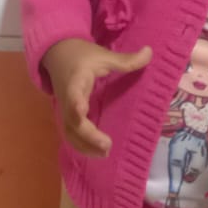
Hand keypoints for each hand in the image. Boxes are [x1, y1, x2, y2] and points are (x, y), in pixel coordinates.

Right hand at [41, 40, 152, 157]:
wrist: (56, 53)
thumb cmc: (81, 54)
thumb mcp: (103, 54)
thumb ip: (126, 59)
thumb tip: (150, 52)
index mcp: (75, 80)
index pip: (72, 94)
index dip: (75, 104)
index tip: (82, 110)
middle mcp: (66, 98)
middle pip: (71, 121)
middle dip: (87, 135)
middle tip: (107, 146)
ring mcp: (64, 108)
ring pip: (69, 132)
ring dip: (84, 145)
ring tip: (105, 154)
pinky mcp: (66, 115)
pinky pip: (70, 133)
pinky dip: (82, 145)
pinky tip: (98, 152)